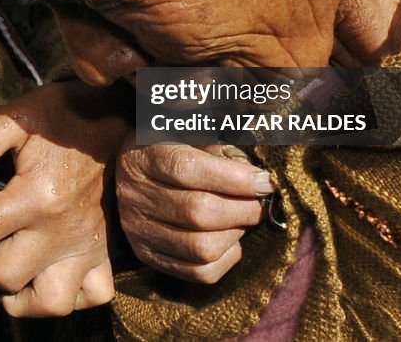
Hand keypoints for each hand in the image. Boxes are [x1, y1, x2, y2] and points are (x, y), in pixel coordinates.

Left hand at [0, 80, 132, 315]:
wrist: (122, 115)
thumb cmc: (68, 114)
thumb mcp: (18, 117)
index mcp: (37, 197)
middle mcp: (61, 230)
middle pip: (7, 276)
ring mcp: (85, 245)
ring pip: (51, 300)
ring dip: (19, 298)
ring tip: (2, 276)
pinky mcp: (103, 249)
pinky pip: (92, 294)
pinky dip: (68, 296)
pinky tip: (46, 276)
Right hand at [116, 136, 273, 283]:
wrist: (134, 170)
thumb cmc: (171, 143)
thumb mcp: (187, 128)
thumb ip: (218, 140)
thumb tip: (258, 165)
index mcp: (143, 156)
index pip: (188, 170)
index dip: (233, 178)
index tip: (265, 181)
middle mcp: (134, 195)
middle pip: (198, 213)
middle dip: (243, 209)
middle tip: (262, 201)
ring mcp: (138, 230)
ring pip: (202, 248)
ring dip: (236, 234)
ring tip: (242, 217)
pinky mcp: (148, 256)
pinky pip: (199, 272)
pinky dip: (226, 257)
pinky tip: (229, 237)